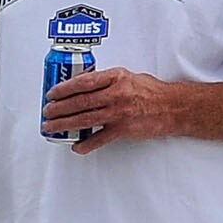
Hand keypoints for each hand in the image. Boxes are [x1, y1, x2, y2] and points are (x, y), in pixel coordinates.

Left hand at [42, 66, 184, 149]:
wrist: (175, 108)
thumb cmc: (153, 92)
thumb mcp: (129, 77)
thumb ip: (107, 80)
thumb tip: (84, 84)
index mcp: (116, 78)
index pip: (83, 82)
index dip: (63, 88)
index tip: (52, 93)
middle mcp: (116, 94)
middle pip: (79, 102)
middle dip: (58, 108)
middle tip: (47, 112)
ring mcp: (119, 113)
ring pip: (83, 119)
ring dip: (63, 124)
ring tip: (51, 127)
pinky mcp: (124, 130)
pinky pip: (99, 139)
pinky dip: (85, 144)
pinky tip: (76, 146)